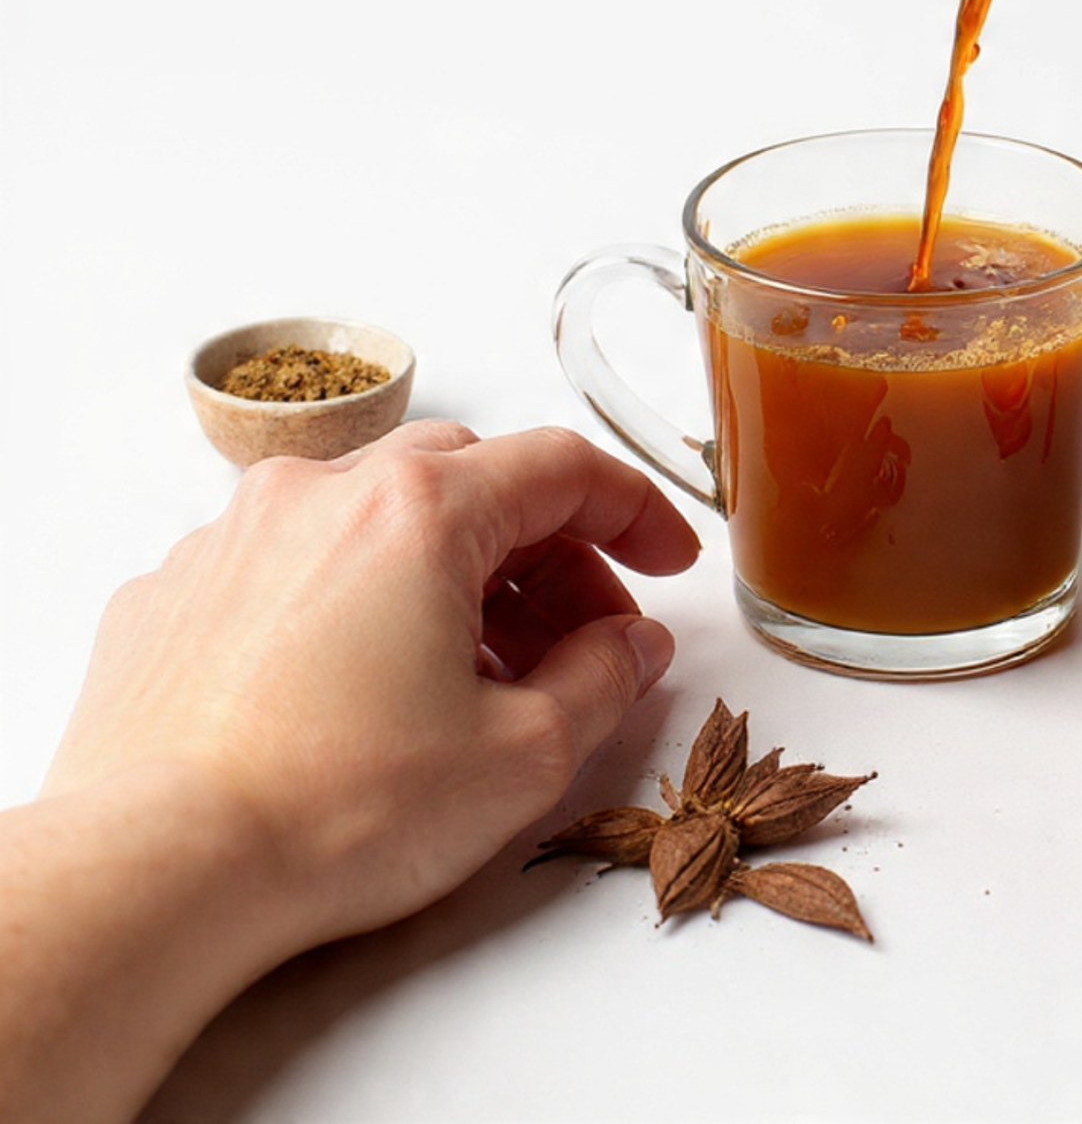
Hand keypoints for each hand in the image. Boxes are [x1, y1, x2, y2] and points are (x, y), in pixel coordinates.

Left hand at [41, 419, 700, 949]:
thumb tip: (631, 644)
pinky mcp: (173, 593)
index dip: (632, 511)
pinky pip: (289, 562)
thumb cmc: (335, 812)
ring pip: (375, 514)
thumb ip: (602, 679)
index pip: (561, 468)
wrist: (151, 875)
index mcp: (420, 509)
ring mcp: (235, 535)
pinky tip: (357, 683)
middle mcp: (324, 492)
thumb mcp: (520, 758)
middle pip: (470, 478)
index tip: (667, 561)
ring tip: (469, 672)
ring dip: (446, 570)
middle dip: (543, 547)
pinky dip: (348, 598)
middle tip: (579, 630)